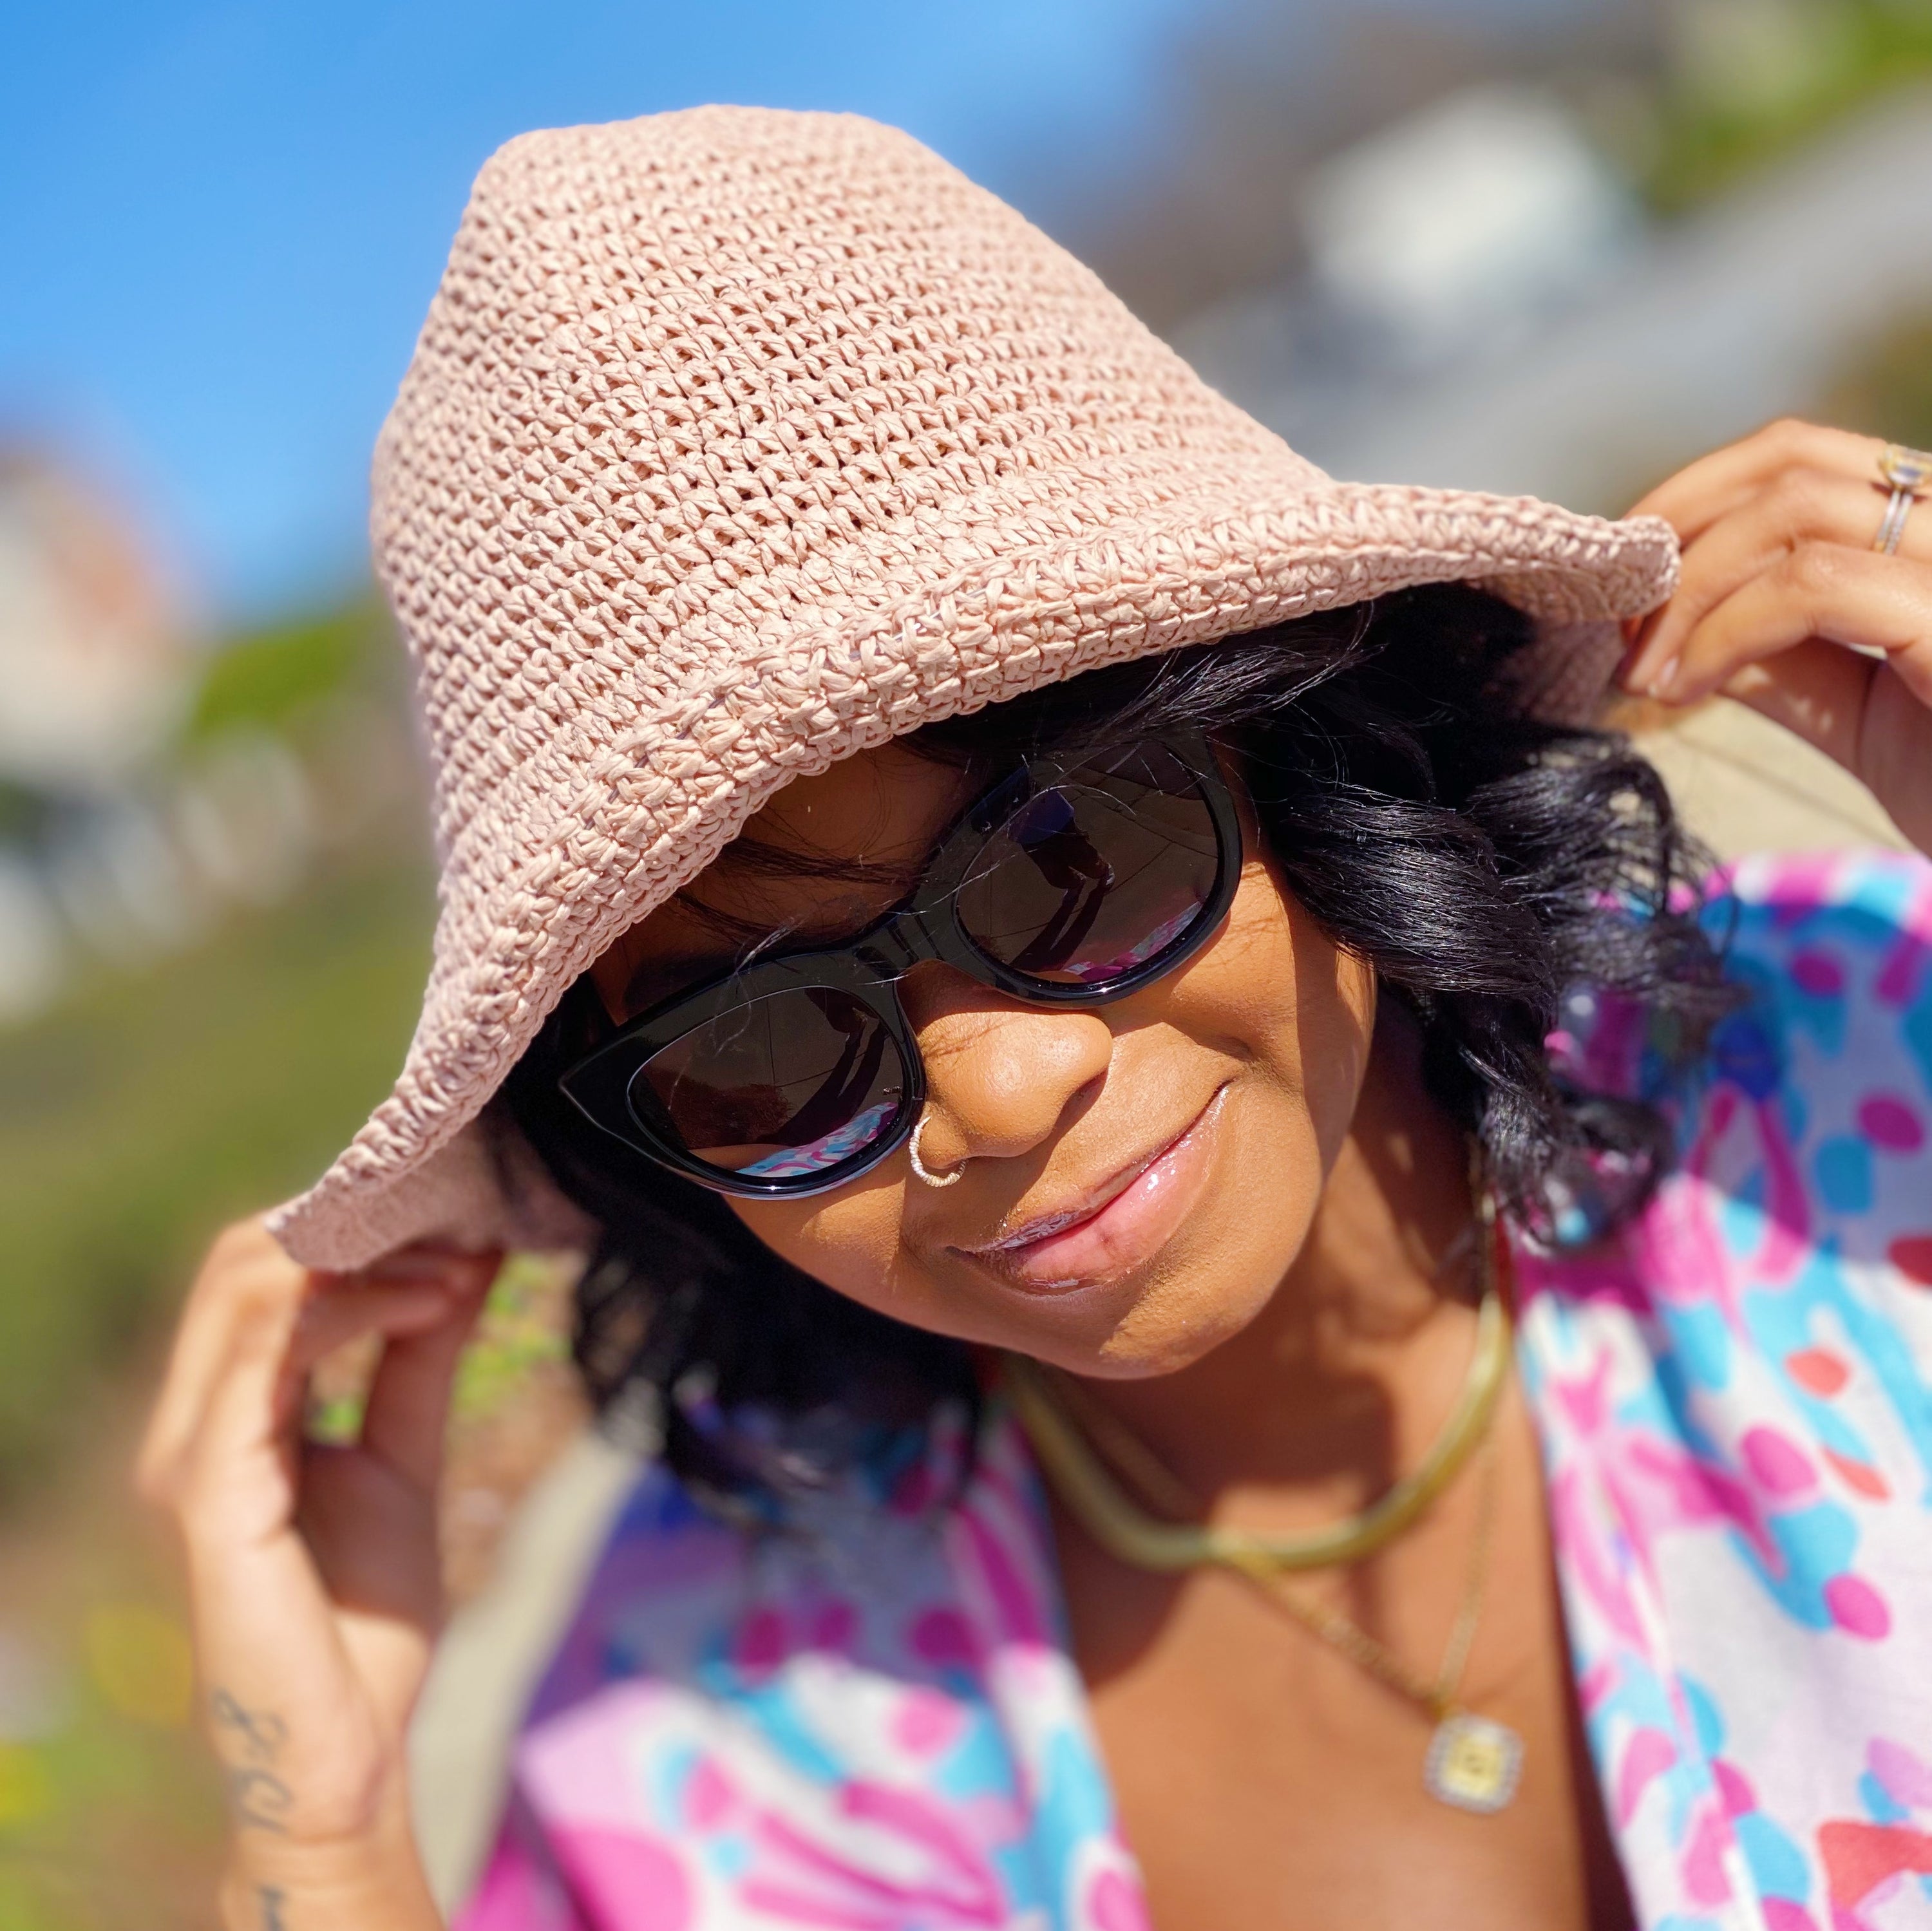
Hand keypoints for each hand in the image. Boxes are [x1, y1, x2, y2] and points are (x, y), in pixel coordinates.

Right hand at [138, 1219, 495, 1929]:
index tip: (463, 1214)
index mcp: (232, 1409)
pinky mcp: (208, 1494)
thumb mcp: (406, 1449)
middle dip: (360, 1224)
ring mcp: (191, 1454)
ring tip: (457, 1267)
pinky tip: (426, 1302)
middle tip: (461, 1225)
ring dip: (366, 1258)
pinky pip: (258, 1358)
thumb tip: (470, 1255)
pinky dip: (346, 1307)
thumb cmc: (366, 1613)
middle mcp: (195, 1419)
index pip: (267, 1268)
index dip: (362, 1225)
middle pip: (246, 1258)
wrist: (349, 1743)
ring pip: (249, 1286)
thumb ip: (422, 1354)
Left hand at [1620, 418, 1931, 854]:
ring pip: (1794, 509)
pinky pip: (1815, 587)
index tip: (1630, 590)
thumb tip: (1682, 630)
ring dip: (1688, 588)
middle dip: (1675, 528)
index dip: (1693, 505)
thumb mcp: (1860, 714)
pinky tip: (1681, 690)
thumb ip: (1783, 661)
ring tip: (1644, 670)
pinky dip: (1723, 632)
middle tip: (1619, 622)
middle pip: (1791, 457)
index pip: (1803, 460)